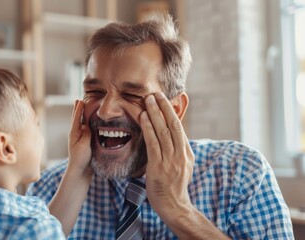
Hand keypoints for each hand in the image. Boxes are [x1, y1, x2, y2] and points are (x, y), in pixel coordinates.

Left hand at [68, 100, 92, 174]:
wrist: (80, 171)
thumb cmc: (81, 159)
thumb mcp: (83, 145)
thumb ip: (85, 134)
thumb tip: (86, 124)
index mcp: (74, 133)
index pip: (76, 118)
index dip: (78, 109)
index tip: (80, 100)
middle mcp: (76, 134)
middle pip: (77, 119)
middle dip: (78, 109)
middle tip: (79, 99)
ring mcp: (80, 138)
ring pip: (81, 123)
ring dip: (82, 115)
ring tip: (84, 107)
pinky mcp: (85, 143)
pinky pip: (86, 129)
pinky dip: (87, 123)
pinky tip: (90, 122)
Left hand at [139, 92, 194, 220]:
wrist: (174, 206)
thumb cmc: (174, 186)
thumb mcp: (182, 166)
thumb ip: (178, 151)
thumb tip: (173, 137)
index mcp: (186, 153)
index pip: (179, 128)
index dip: (171, 112)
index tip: (165, 100)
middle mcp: (180, 154)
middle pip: (173, 126)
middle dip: (164, 108)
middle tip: (156, 94)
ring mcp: (170, 160)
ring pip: (164, 131)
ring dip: (155, 113)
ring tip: (148, 100)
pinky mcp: (158, 166)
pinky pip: (153, 143)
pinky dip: (148, 128)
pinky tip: (144, 117)